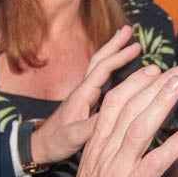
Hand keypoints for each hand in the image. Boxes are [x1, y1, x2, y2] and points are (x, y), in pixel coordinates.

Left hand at [32, 26, 141, 164]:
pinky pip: (102, 81)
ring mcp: (85, 95)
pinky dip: (113, 70)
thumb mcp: (74, 136)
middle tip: (129, 30)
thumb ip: (92, 126)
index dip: (120, 57)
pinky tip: (121, 71)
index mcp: (82, 94)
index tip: (137, 47)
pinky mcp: (86, 103)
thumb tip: (115, 116)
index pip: (103, 69)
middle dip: (114, 45)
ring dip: (113, 53)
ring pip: (101, 68)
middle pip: (100, 61)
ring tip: (126, 42)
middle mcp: (83, 90)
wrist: (40, 147)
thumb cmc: (55, 141)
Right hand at [61, 65, 177, 176]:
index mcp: (96, 144)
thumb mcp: (95, 167)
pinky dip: (173, 146)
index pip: (114, 103)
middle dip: (155, 85)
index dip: (135, 83)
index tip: (154, 70)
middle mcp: (106, 151)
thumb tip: (133, 130)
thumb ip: (111, 147)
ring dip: (163, 104)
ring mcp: (118, 169)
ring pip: (141, 128)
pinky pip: (154, 163)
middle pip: (130, 108)